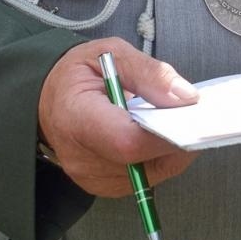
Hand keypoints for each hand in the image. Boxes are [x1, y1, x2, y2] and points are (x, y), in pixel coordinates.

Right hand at [38, 38, 199, 197]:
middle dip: (176, 140)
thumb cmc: (77, 74)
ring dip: (169, 149)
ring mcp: (91, 177)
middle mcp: (81, 157)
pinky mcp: (103, 186)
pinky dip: (157, 157)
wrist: (49, 99)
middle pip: (143, 163)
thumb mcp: (111, 53)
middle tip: (190, 114)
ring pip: (151, 174)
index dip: (165, 134)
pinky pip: (144, 179)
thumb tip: (186, 97)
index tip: (191, 115)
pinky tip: (154, 135)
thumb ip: (150, 73)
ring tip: (167, 120)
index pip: (127, 141)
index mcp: (76, 118)